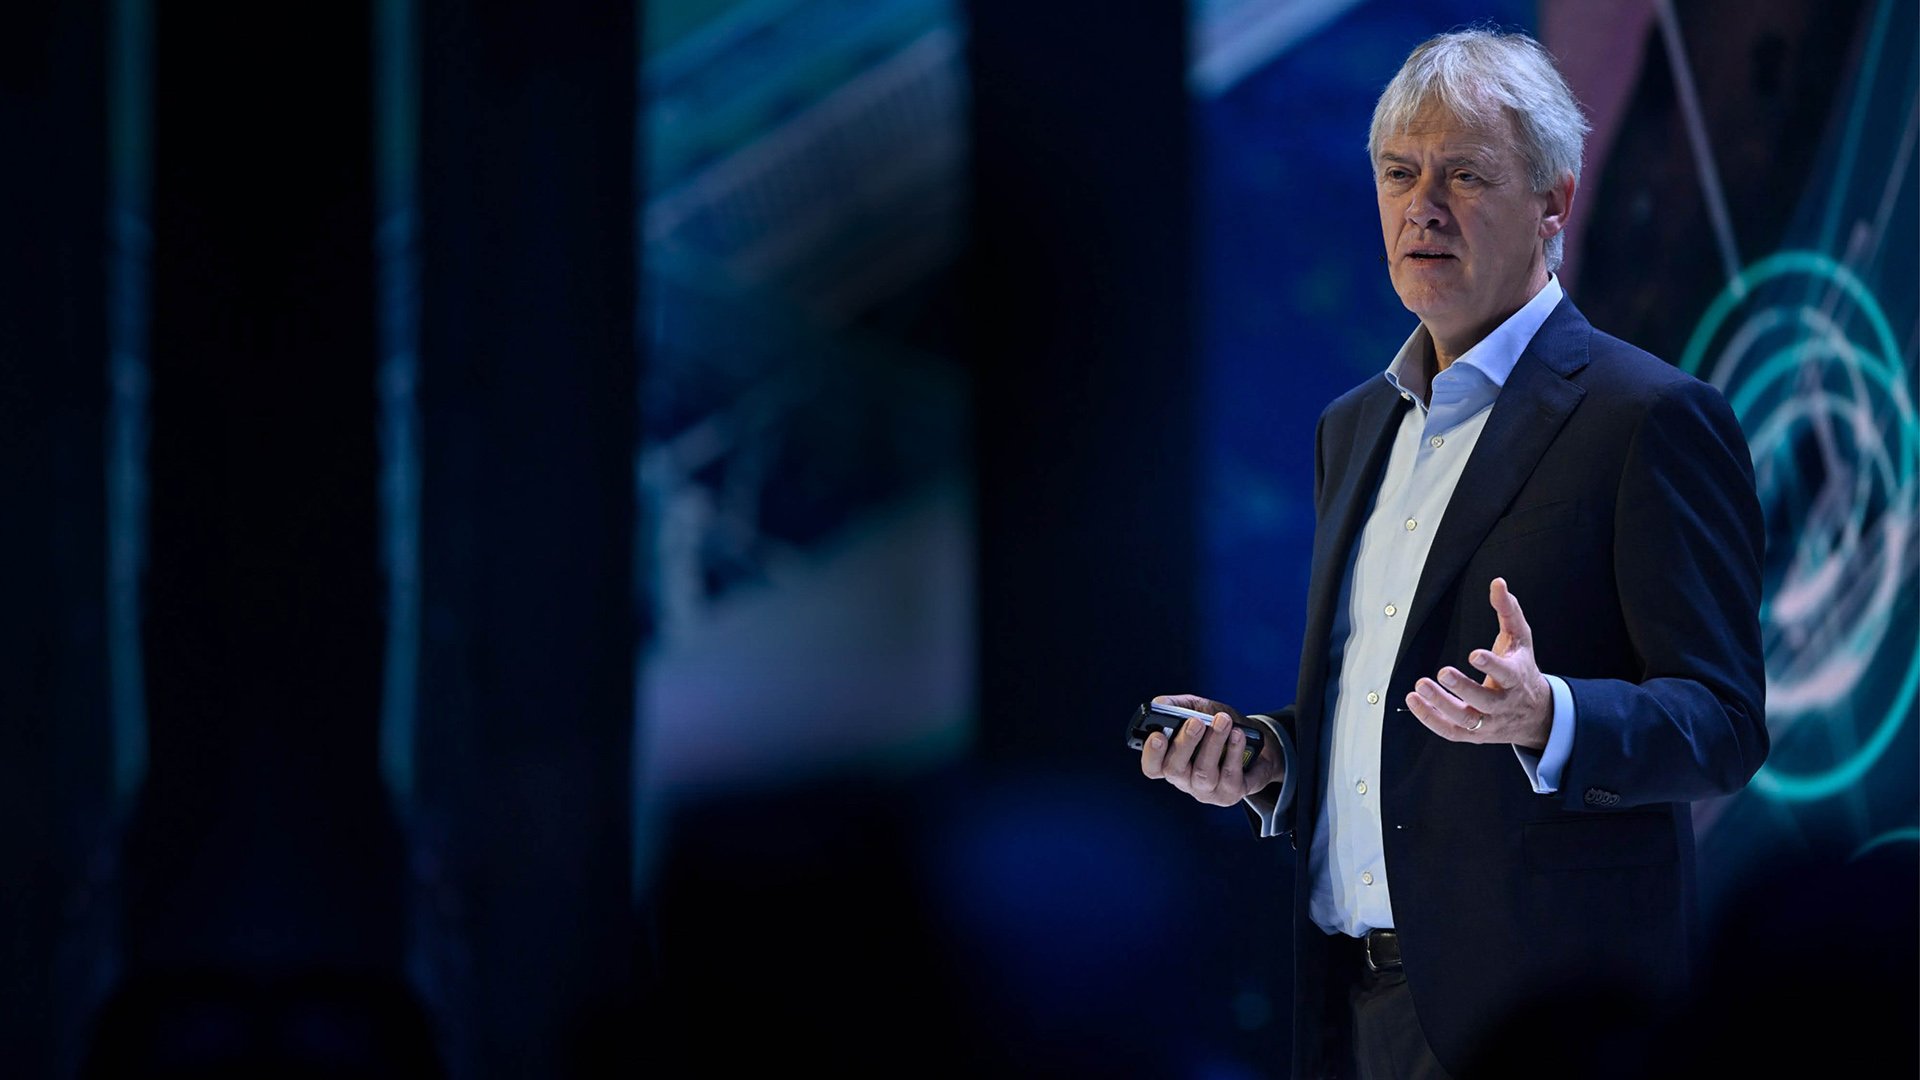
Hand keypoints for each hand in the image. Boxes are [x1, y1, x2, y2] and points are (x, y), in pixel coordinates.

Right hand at [1139, 694, 1282, 804]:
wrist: (1256, 744)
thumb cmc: (1219, 728)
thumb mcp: (1198, 710)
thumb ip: (1177, 705)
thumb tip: (1160, 702)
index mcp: (1170, 761)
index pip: (1152, 767)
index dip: (1152, 754)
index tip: (1158, 735)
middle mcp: (1184, 780)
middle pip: (1174, 770)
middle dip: (1185, 744)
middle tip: (1195, 722)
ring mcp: (1206, 791)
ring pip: (1204, 773)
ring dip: (1213, 743)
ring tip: (1223, 720)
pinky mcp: (1229, 794)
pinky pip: (1230, 775)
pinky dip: (1234, 752)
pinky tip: (1237, 735)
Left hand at [1405, 577, 1552, 749]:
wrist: (1536, 715)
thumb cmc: (1523, 670)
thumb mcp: (1520, 639)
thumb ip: (1508, 610)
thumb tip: (1497, 583)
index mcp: (1517, 678)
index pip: (1507, 674)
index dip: (1491, 665)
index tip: (1474, 654)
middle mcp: (1503, 704)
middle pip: (1485, 700)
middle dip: (1463, 688)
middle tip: (1442, 672)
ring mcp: (1488, 722)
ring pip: (1465, 719)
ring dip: (1441, 704)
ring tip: (1420, 687)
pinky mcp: (1474, 734)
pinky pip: (1451, 731)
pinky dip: (1430, 719)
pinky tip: (1414, 701)